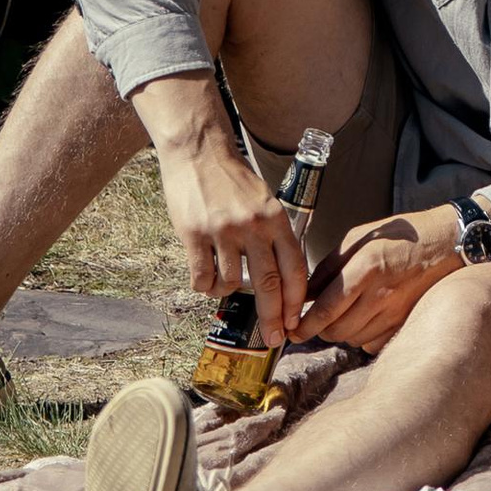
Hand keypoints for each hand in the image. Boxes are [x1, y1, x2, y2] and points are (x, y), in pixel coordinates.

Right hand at [134, 72, 312, 346]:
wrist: (198, 151)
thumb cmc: (233, 179)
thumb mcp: (265, 201)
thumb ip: (273, 234)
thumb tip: (282, 277)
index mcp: (276, 219)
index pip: (294, 268)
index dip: (296, 300)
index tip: (294, 321)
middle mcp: (253, 227)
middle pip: (269, 285)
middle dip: (273, 318)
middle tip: (273, 339)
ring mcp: (223, 231)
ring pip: (232, 283)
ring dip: (229, 291)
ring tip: (223, 281)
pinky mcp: (194, 235)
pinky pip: (202, 278)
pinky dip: (205, 286)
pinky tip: (205, 276)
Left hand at [293, 203, 468, 352]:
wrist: (446, 243)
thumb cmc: (402, 236)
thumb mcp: (358, 238)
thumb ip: (329, 266)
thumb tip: (306, 291)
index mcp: (365, 270)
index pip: (326, 310)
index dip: (305, 325)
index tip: (293, 329)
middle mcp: (380, 296)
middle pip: (337, 331)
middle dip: (319, 330)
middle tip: (315, 321)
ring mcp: (395, 313)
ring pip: (353, 339)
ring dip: (340, 333)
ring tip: (341, 316)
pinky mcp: (404, 322)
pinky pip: (374, 343)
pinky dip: (362, 337)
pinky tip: (363, 320)